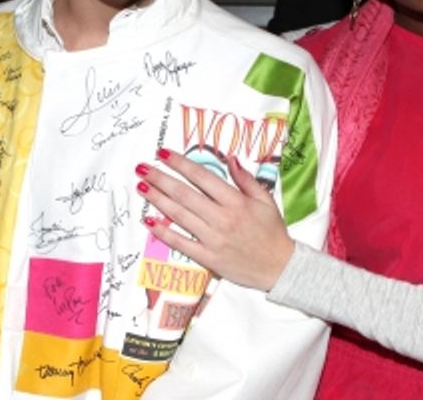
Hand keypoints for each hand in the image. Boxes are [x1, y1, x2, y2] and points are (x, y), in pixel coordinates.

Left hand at [136, 149, 294, 291]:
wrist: (280, 267)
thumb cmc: (273, 233)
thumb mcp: (266, 200)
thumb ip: (246, 180)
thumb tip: (231, 159)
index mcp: (236, 202)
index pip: (202, 177)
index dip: (180, 164)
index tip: (164, 154)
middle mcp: (222, 218)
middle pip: (184, 194)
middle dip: (161, 179)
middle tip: (143, 168)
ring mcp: (213, 239)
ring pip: (179, 215)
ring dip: (158, 200)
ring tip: (142, 187)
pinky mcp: (208, 258)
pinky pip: (181, 243)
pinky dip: (164, 232)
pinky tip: (149, 221)